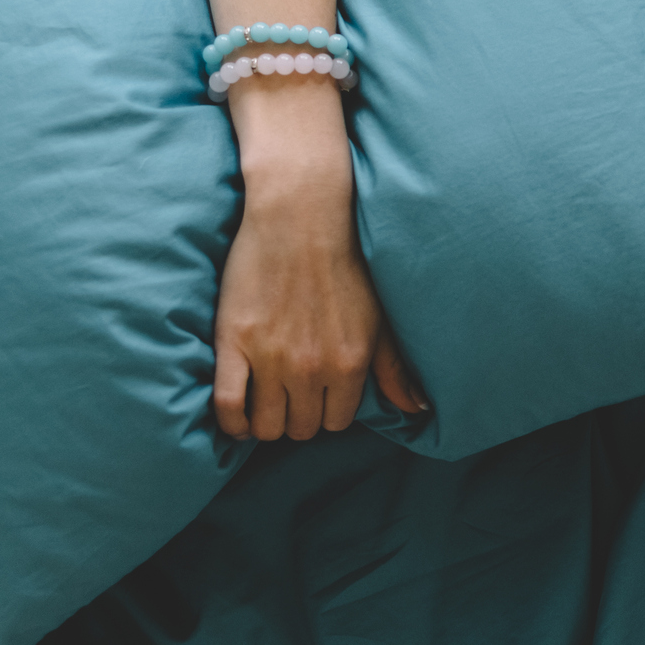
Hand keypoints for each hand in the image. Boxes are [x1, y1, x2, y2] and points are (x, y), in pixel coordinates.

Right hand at [212, 185, 427, 441]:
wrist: (300, 216)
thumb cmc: (345, 262)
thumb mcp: (379, 319)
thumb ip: (394, 369)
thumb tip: (417, 410)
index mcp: (350, 364)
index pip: (336, 423)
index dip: (325, 411)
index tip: (316, 397)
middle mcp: (313, 368)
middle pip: (301, 428)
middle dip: (296, 417)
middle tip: (288, 397)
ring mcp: (271, 357)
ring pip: (266, 425)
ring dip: (265, 421)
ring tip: (263, 403)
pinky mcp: (234, 342)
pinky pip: (228, 405)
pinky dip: (230, 420)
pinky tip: (236, 415)